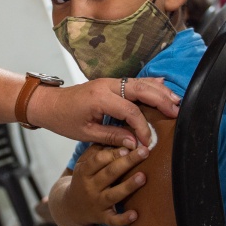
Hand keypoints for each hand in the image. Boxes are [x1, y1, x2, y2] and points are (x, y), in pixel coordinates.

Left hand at [31, 77, 178, 146]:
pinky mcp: (109, 83)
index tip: (147, 142)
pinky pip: (133, 81)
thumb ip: (112, 137)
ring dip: (159, 91)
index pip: (131, 111)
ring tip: (176, 101)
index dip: (142, 127)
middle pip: (140, 90)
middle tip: (177, 113)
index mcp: (100, 98)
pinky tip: (163, 86)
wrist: (48, 103)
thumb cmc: (64, 119)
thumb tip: (135, 144)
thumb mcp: (86, 133)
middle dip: (160, 101)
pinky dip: (149, 84)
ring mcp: (108, 81)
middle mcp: (106, 85)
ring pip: (139, 83)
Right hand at [58, 144, 148, 225]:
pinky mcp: (102, 218)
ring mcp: (96, 203)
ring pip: (113, 195)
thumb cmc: (83, 179)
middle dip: (127, 162)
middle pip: (109, 174)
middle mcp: (89, 187)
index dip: (113, 153)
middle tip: (144, 152)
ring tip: (143, 177)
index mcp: (84, 172)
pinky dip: (123, 218)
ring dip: (128, 186)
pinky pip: (113, 220)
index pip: (98, 160)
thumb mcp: (83, 164)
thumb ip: (98, 151)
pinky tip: (135, 214)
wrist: (71, 207)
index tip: (128, 145)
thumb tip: (120, 138)